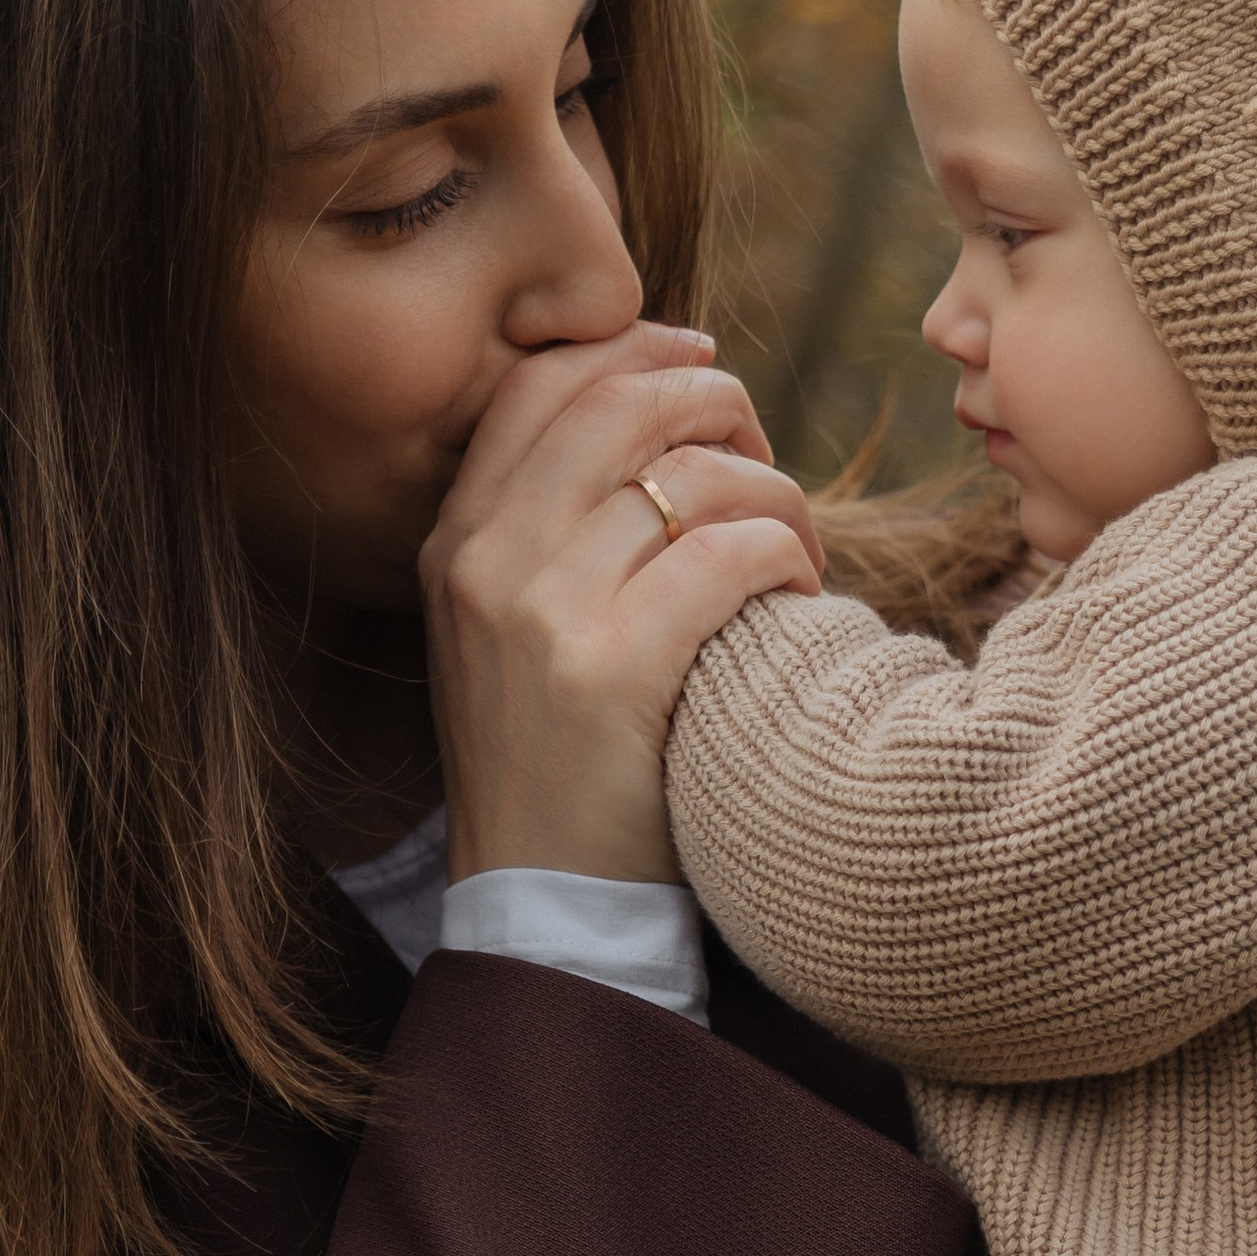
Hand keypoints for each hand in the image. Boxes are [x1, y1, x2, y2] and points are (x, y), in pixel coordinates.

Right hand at [421, 320, 822, 886]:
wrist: (544, 905)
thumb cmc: (558, 769)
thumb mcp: (510, 638)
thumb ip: (552, 536)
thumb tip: (661, 428)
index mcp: (454, 541)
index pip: (537, 384)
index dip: (633, 350)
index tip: (701, 364)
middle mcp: (485, 561)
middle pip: (621, 404)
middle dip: (717, 403)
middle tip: (765, 453)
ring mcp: (541, 614)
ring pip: (691, 476)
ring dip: (773, 493)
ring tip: (794, 547)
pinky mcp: (610, 671)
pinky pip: (729, 553)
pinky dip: (785, 555)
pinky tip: (802, 593)